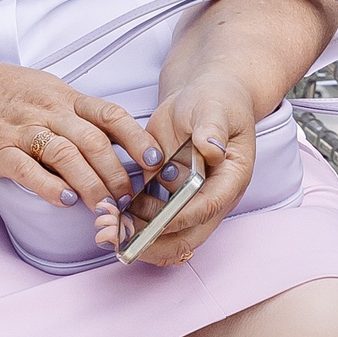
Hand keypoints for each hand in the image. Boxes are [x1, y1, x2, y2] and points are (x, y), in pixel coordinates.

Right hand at [0, 56, 161, 212]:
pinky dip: (50, 186)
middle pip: (92, 141)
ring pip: (66, 155)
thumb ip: (75, 115)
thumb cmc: (0, 93)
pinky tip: (65, 201)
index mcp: (63, 96)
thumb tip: (114, 146)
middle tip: (131, 199)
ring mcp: (21, 129)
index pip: (109, 114)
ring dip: (90, 184)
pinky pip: (28, 169)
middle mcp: (46, 110)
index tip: (153, 161)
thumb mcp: (44, 91)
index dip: (136, 138)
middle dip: (117, 172)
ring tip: (105, 207)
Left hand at [96, 70, 255, 264]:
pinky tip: (108, 214)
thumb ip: (213, 129)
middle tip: (120, 236)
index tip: (153, 219)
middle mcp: (211, 197)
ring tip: (107, 226)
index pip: (207, 208)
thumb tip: (212, 149)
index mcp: (230, 179)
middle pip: (187, 236)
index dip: (180, 216)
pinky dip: (130, 222)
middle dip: (154, 241)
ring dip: (137, 236)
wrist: (200, 95)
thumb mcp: (215, 108)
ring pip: (166, 236)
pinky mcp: (165, 193)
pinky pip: (148, 218)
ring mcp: (187, 199)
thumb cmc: (215, 100)